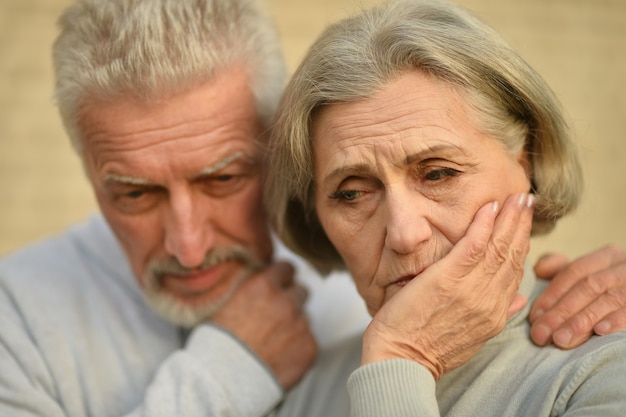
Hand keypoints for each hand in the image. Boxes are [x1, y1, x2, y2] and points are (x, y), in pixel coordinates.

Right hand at [211, 261, 317, 389]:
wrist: (223, 381)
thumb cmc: (216, 345)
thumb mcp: (225, 303)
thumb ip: (249, 287)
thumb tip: (261, 277)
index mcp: (264, 285)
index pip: (286, 268)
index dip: (281, 277)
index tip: (278, 284)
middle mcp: (286, 301)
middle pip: (300, 291)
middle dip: (290, 300)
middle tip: (276, 315)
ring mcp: (301, 324)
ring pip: (304, 317)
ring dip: (294, 325)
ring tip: (273, 341)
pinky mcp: (310, 348)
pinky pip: (309, 341)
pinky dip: (298, 347)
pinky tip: (279, 356)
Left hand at [362, 193, 533, 378]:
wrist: (401, 360)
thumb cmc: (427, 349)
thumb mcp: (472, 336)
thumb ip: (496, 313)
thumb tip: (520, 299)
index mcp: (495, 314)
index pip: (515, 272)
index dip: (522, 245)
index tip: (525, 225)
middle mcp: (489, 301)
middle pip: (512, 256)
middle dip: (522, 225)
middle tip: (528, 200)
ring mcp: (470, 290)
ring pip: (497, 248)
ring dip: (509, 219)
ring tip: (517, 197)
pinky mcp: (447, 279)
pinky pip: (472, 247)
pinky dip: (483, 225)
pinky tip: (489, 207)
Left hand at [530, 245, 625, 348]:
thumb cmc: (615, 290)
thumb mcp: (591, 276)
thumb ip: (564, 271)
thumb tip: (540, 270)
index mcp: (608, 257)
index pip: (574, 272)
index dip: (552, 294)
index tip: (534, 318)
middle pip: (588, 287)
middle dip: (562, 312)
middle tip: (542, 335)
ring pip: (609, 298)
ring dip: (583, 320)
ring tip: (562, 340)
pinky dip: (618, 319)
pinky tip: (601, 332)